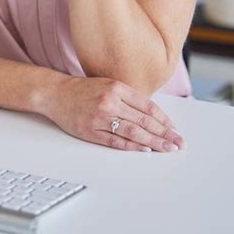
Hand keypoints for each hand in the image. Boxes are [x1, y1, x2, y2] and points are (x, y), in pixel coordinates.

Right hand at [42, 76, 185, 152]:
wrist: (56, 93)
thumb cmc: (82, 90)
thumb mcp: (107, 84)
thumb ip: (127, 97)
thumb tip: (151, 115)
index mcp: (116, 87)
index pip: (147, 105)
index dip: (163, 119)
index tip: (174, 128)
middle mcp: (110, 101)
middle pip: (143, 120)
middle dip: (164, 133)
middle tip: (178, 142)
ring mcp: (100, 117)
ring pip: (133, 132)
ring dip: (153, 142)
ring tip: (166, 148)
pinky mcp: (91, 131)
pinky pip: (115, 141)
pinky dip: (131, 146)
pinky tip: (144, 150)